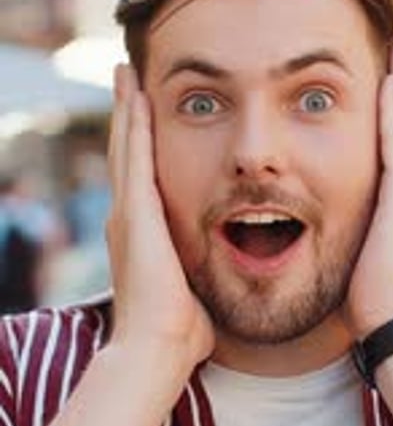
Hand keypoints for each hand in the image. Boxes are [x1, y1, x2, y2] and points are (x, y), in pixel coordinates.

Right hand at [106, 65, 214, 387]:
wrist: (158, 350)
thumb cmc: (180, 334)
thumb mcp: (195, 294)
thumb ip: (204, 279)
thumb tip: (233, 284)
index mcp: (143, 237)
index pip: (143, 180)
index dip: (143, 149)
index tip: (149, 121)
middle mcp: (128, 220)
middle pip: (127, 155)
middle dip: (129, 119)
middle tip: (130, 82)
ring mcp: (128, 214)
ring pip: (125, 147)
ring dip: (127, 110)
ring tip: (127, 75)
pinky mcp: (134, 214)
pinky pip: (134, 156)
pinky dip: (133, 124)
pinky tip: (136, 94)